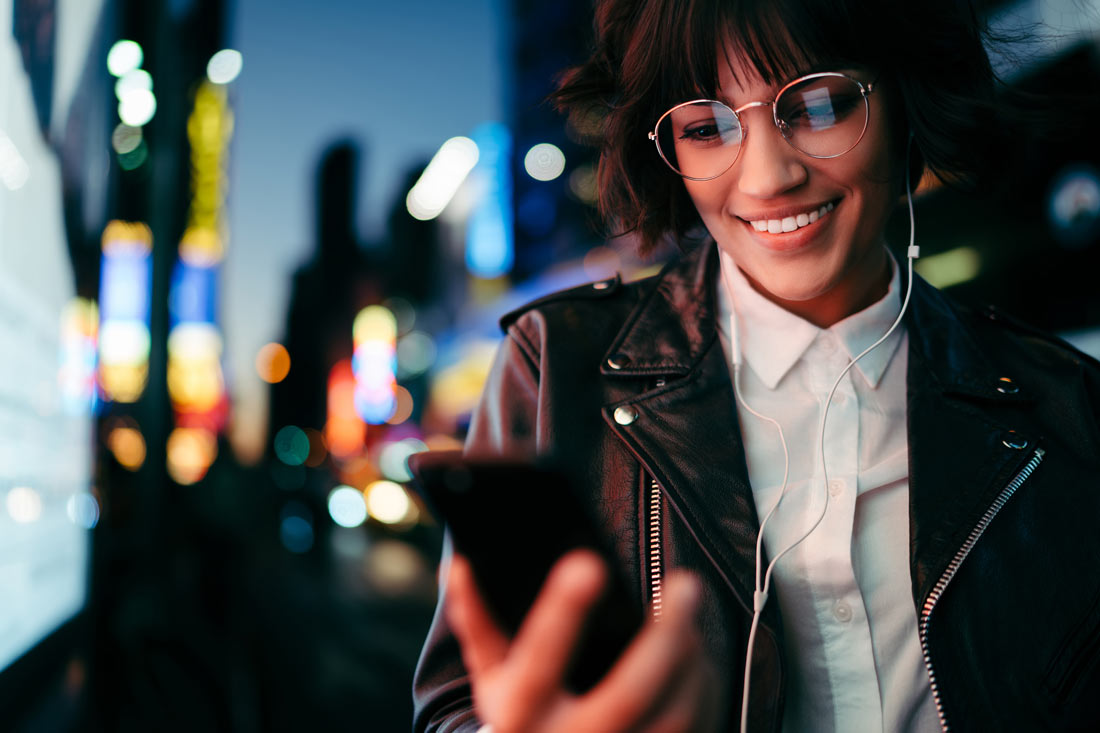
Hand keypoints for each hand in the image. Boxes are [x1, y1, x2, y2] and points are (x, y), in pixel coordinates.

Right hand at [446, 550, 719, 732]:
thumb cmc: (520, 719)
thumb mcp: (491, 679)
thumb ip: (477, 623)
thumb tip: (460, 565)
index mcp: (521, 716)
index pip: (539, 662)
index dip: (561, 614)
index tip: (588, 563)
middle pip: (628, 693)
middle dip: (664, 636)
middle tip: (687, 582)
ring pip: (673, 716)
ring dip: (691, 660)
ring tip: (693, 616)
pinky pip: (693, 732)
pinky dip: (702, 690)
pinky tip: (698, 659)